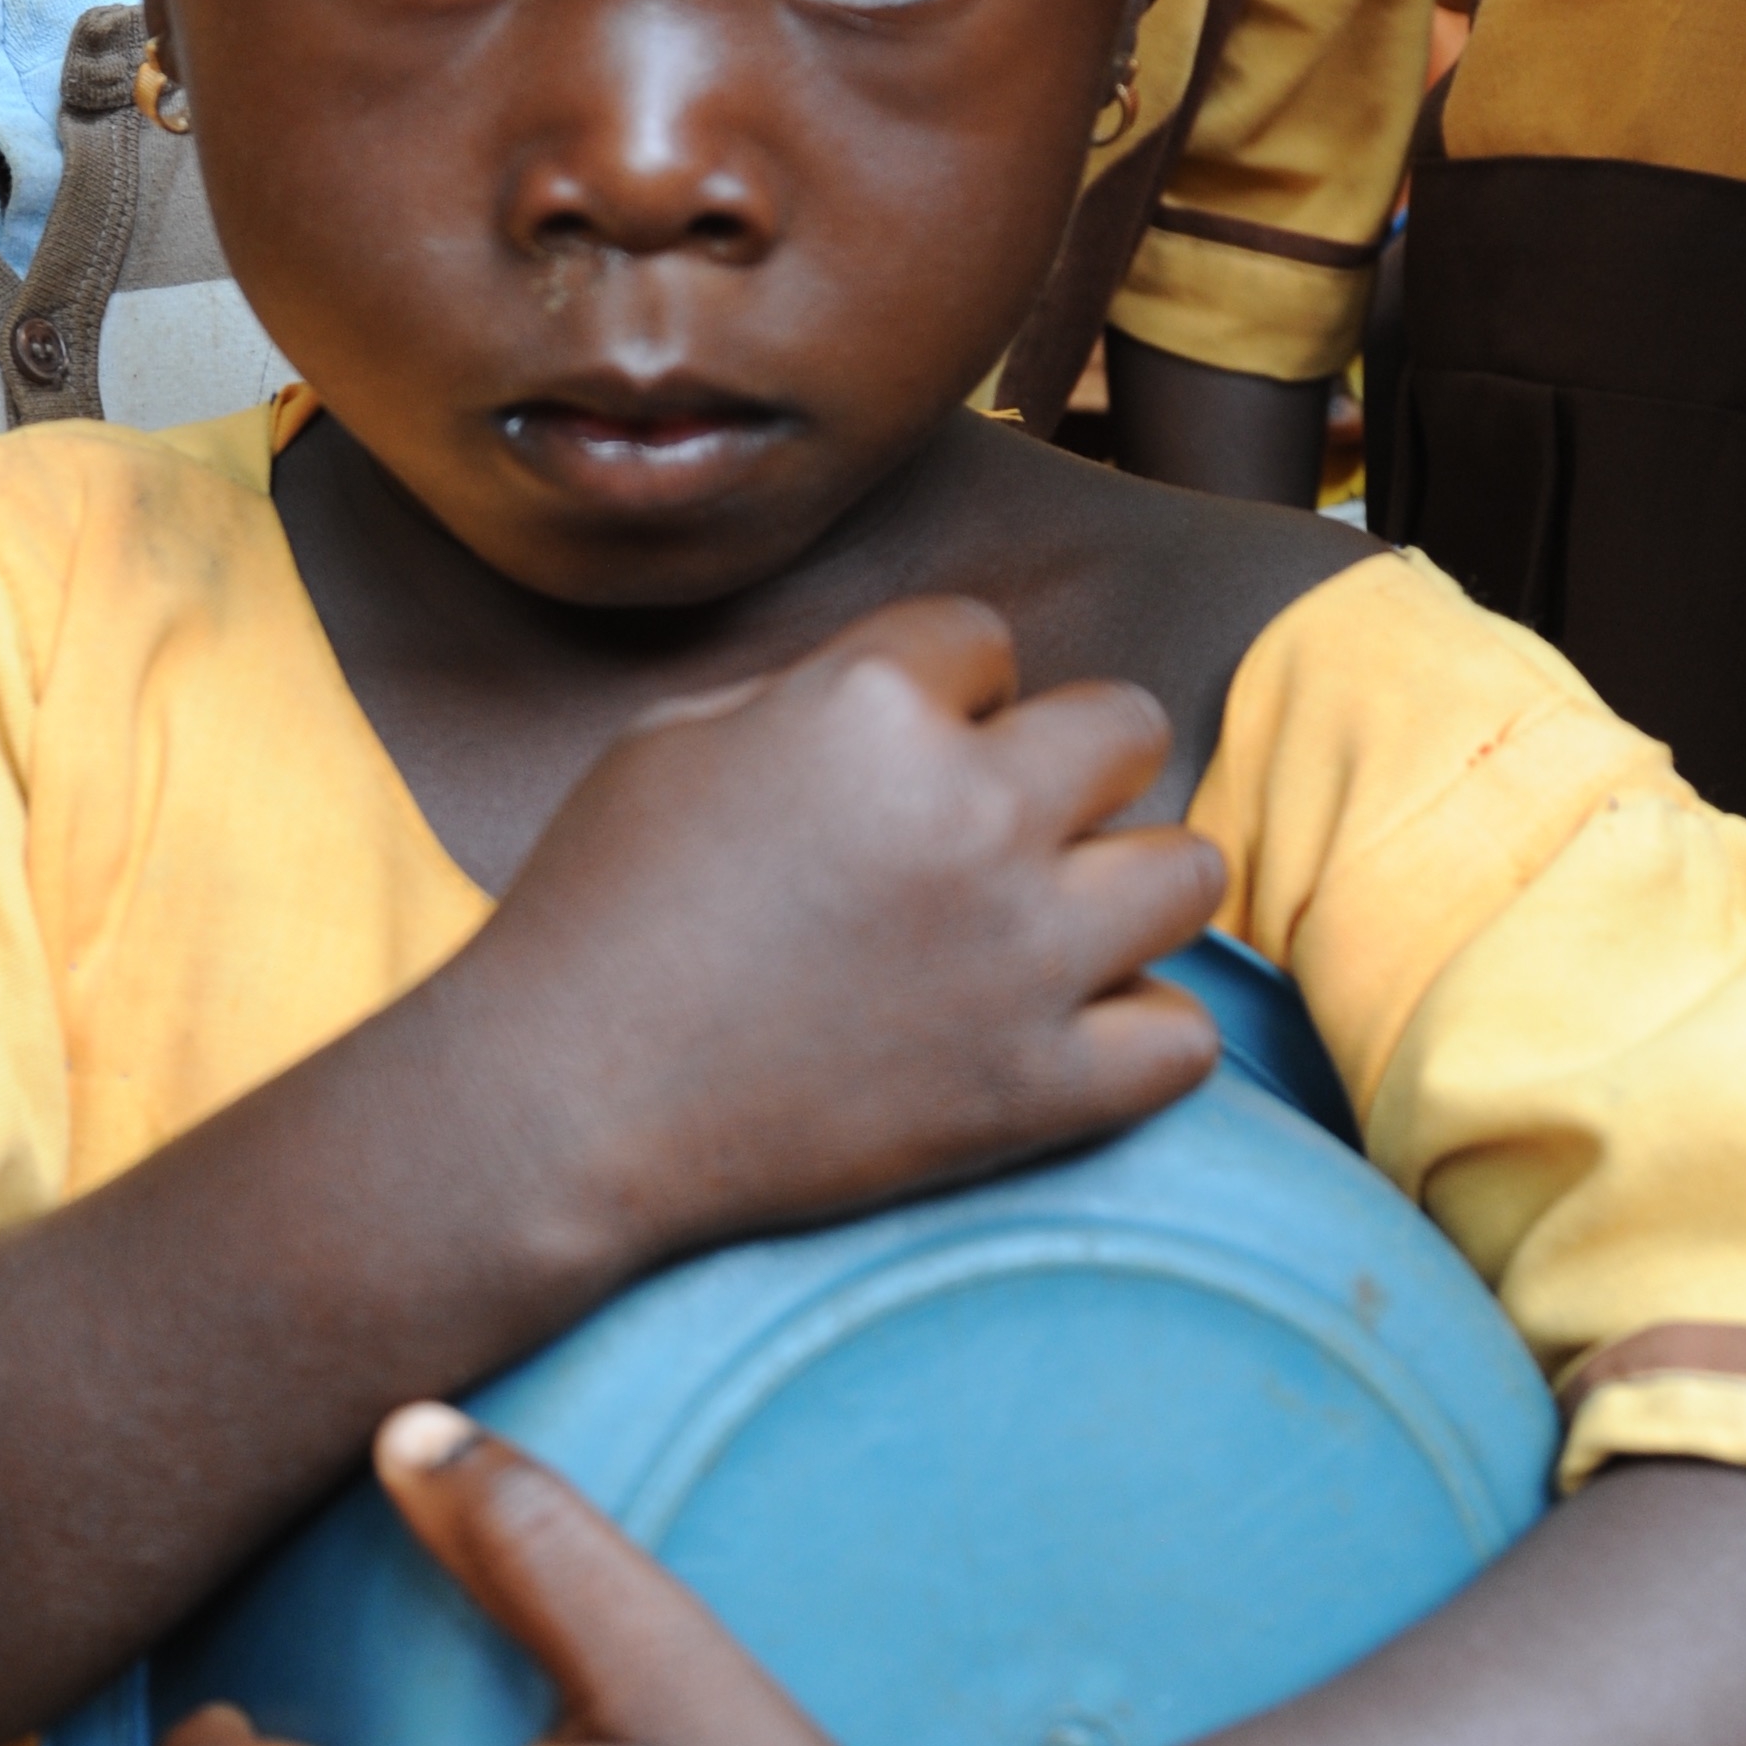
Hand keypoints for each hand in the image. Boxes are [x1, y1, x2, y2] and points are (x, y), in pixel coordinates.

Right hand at [444, 597, 1226, 1283]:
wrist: (556, 1110)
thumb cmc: (593, 913)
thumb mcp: (672, 740)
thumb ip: (812, 689)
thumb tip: (914, 688)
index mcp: (872, 704)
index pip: (985, 636)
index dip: (941, 687)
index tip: (887, 754)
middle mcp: (973, 813)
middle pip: (1125, 727)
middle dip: (1063, 759)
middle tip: (992, 823)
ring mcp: (1021, 956)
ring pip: (1190, 871)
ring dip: (1126, 882)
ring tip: (1055, 916)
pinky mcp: (1036, 1089)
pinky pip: (1183, 1035)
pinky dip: (1137, 1030)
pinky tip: (1067, 1027)